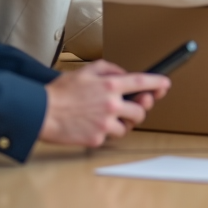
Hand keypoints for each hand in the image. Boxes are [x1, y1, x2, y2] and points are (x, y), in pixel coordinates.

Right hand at [39, 59, 170, 146]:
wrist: (41, 112)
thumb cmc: (60, 92)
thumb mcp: (85, 71)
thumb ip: (108, 69)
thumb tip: (122, 74)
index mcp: (109, 85)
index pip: (142, 82)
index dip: (157, 83)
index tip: (165, 84)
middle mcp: (111, 104)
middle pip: (141, 110)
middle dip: (139, 109)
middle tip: (131, 108)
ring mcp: (105, 123)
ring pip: (128, 126)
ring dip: (122, 123)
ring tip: (108, 118)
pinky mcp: (97, 138)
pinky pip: (110, 137)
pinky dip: (105, 132)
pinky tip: (93, 125)